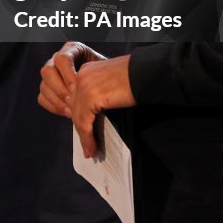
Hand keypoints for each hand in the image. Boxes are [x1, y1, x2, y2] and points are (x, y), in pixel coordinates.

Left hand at [38, 42, 134, 157]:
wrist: (148, 72)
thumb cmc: (138, 78)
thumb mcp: (112, 83)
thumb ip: (99, 93)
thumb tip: (94, 114)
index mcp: (86, 70)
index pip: (76, 98)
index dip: (80, 118)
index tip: (85, 134)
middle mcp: (81, 76)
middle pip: (74, 108)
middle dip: (80, 129)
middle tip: (87, 146)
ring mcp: (83, 85)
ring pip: (77, 117)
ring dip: (84, 138)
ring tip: (90, 151)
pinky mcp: (90, 96)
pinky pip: (84, 123)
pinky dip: (87, 138)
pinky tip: (92, 148)